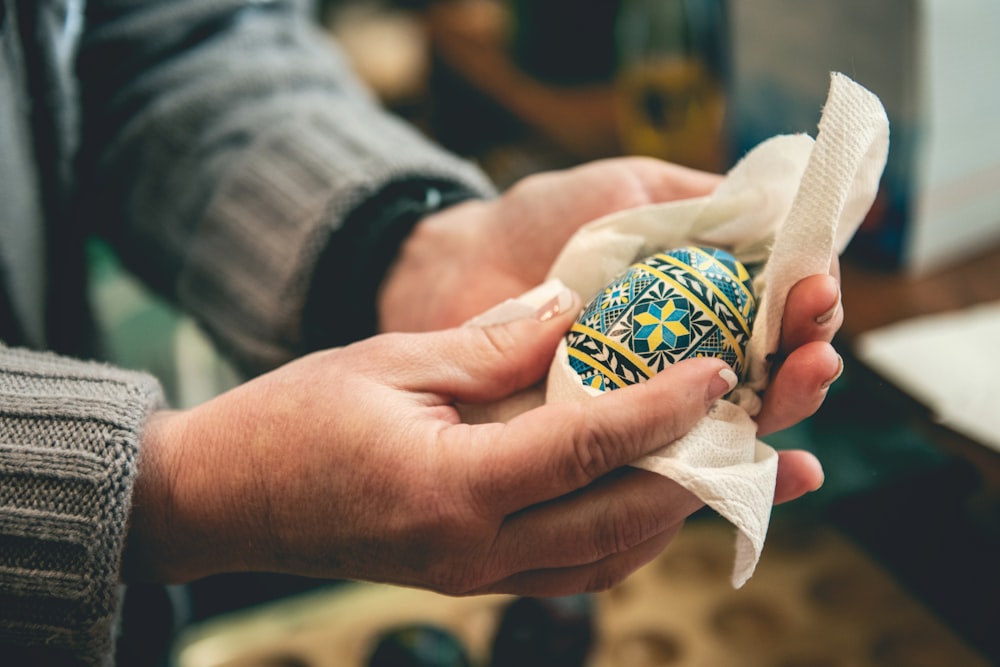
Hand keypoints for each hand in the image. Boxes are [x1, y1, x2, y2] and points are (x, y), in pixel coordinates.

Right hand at [125, 289, 818, 594]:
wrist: (226, 498)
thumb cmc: (293, 420)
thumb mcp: (391, 363)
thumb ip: (492, 344)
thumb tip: (573, 309)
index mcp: (451, 489)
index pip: (584, 449)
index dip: (658, 409)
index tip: (715, 372)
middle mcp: (472, 551)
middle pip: (616, 523)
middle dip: (697, 480)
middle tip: (760, 436)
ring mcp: (471, 577)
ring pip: (604, 560)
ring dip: (670, 517)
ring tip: (728, 476)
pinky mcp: (468, 578)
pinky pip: (569, 569)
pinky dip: (622, 538)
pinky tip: (650, 503)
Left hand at [379, 156, 842, 438]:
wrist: (459, 265)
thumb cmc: (540, 218)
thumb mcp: (631, 190)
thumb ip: (705, 203)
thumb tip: (789, 210)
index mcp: (703, 295)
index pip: (778, 309)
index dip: (807, 301)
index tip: (815, 286)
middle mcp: (689, 354)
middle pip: (773, 372)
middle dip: (808, 360)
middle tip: (817, 348)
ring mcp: (652, 404)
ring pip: (741, 421)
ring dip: (787, 406)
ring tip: (807, 377)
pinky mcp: (615, 446)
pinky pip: (680, 462)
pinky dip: (734, 466)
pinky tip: (780, 465)